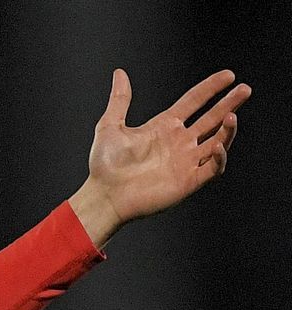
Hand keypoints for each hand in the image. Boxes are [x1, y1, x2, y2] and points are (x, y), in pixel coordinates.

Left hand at [71, 69, 248, 243]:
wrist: (103, 197)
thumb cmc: (104, 166)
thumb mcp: (110, 127)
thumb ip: (120, 100)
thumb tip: (119, 73)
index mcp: (164, 127)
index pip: (194, 102)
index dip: (211, 88)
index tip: (228, 75)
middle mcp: (179, 142)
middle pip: (212, 119)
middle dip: (229, 103)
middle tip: (245, 89)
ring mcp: (185, 162)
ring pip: (217, 141)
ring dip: (227, 130)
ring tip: (233, 116)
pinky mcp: (188, 181)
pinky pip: (212, 169)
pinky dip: (219, 158)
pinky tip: (217, 146)